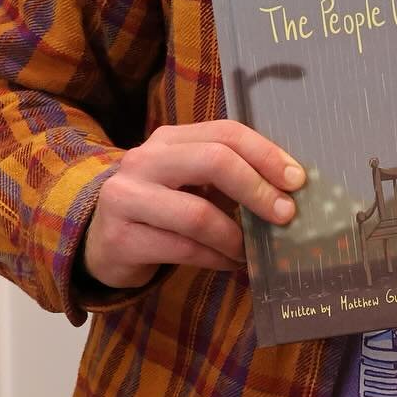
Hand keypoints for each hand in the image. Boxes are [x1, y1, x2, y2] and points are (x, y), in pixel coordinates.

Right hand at [81, 121, 305, 289]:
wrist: (98, 240)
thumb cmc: (161, 208)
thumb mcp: (191, 181)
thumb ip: (231, 176)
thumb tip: (291, 189)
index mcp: (169, 139)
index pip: (226, 133)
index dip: (267, 154)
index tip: (297, 180)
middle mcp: (144, 161)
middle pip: (213, 161)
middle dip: (258, 189)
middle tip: (286, 215)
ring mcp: (127, 198)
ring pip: (198, 214)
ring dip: (236, 236)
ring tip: (253, 250)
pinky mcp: (122, 239)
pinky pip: (184, 249)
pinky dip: (217, 259)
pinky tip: (231, 264)